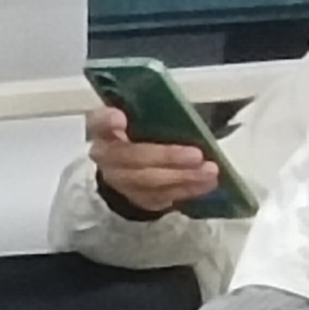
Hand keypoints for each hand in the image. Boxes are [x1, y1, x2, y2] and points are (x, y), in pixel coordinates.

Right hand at [85, 107, 221, 212]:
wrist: (128, 168)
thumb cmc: (140, 134)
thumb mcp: (143, 116)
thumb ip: (155, 110)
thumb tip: (188, 115)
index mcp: (104, 128)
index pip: (99, 122)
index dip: (108, 121)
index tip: (121, 118)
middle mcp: (105, 155)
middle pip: (132, 158)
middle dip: (166, 157)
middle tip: (196, 155)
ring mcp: (118, 181)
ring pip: (149, 182)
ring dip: (182, 177)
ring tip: (209, 171)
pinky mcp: (135, 199)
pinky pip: (161, 197)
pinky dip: (186, 190)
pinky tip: (205, 183)